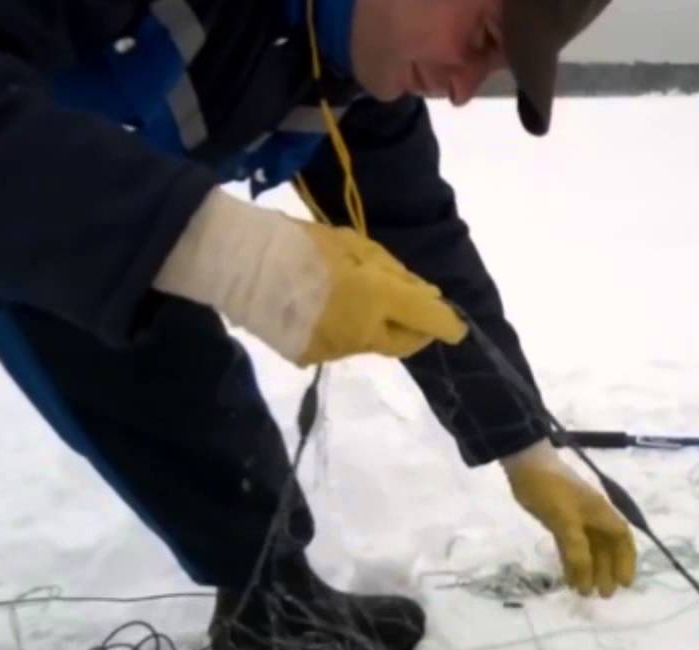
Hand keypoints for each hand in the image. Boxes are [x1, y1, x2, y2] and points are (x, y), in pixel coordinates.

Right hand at [154, 188, 466, 365]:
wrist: (239, 264)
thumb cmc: (300, 243)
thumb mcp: (354, 246)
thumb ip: (394, 273)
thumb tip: (425, 294)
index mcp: (376, 300)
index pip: (427, 319)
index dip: (447, 323)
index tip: (459, 327)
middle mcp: (361, 333)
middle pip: (404, 344)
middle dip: (416, 331)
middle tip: (418, 314)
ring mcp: (334, 350)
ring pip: (371, 344)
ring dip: (378, 327)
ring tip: (361, 300)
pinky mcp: (310, 357)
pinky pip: (341, 345)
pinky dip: (346, 330)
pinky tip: (329, 310)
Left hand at [501, 440, 636, 596]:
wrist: (527, 466)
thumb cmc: (551, 491)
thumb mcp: (565, 521)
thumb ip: (577, 550)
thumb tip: (587, 578)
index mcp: (601, 513)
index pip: (622, 539)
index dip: (626, 561)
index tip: (625, 584)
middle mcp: (593, 517)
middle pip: (607, 548)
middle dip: (607, 571)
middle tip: (604, 596)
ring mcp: (576, 519)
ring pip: (589, 549)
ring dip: (589, 570)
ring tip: (585, 594)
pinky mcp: (560, 521)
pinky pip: (571, 546)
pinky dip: (572, 562)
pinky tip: (568, 579)